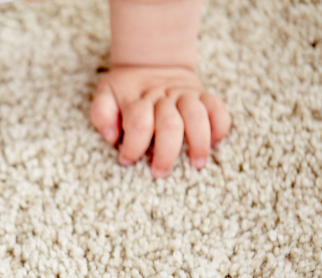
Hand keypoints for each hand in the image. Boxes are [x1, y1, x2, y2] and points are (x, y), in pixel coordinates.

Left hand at [91, 65, 230, 177]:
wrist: (151, 59)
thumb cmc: (126, 88)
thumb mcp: (105, 95)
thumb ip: (102, 114)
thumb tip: (112, 137)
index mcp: (137, 98)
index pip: (138, 123)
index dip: (133, 146)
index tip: (126, 161)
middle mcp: (163, 96)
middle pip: (170, 125)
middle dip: (166, 153)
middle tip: (159, 173)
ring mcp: (185, 94)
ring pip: (197, 116)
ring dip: (198, 142)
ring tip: (196, 163)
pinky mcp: (202, 94)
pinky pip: (217, 108)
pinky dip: (220, 125)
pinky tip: (215, 141)